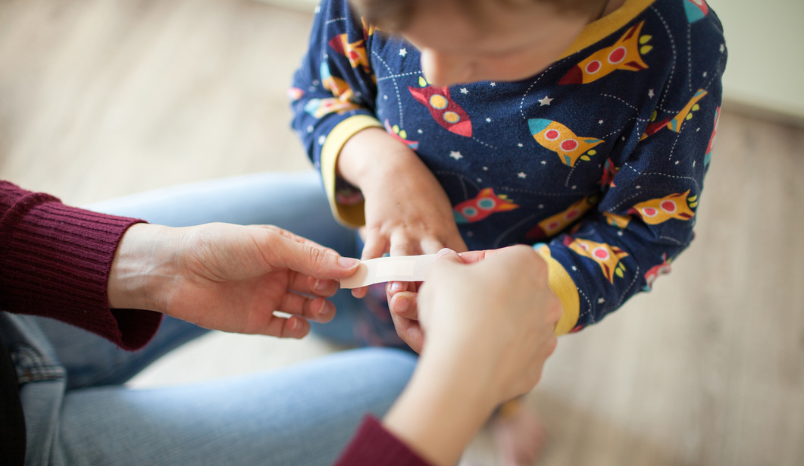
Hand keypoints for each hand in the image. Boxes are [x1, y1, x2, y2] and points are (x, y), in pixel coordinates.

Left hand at [108, 223, 359, 337]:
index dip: (343, 269)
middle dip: (331, 289)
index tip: (362, 278)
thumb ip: (311, 257)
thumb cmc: (221, 247)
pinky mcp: (256, 321)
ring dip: (320, 310)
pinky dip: (298, 329)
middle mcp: (280, 273)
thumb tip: (352, 267)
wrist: (176, 272)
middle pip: (320, 285)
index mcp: (285, 249)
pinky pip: (286, 328)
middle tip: (330, 291)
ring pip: (308, 308)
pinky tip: (297, 324)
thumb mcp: (270, 245)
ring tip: (318, 310)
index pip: (324, 260)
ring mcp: (269, 298)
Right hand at [337, 127, 466, 297]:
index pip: (459, 262)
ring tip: (396, 294)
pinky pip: (370, 253)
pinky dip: (365, 271)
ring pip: (402, 257)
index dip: (462, 282)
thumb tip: (465, 275)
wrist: (394, 168)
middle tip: (432, 305)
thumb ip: (452, 246)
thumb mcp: (445, 218)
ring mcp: (401, 232)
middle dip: (432, 283)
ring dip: (399, 275)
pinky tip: (358, 290)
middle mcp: (426, 235)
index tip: (463, 301)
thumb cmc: (424, 198)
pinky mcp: (378, 229)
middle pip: (432, 263)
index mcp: (446, 234)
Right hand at [381, 247, 561, 465]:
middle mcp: (547, 297)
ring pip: (516, 323)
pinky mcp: (537, 366)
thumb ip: (447, 262)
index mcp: (528, 264)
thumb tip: (448, 261)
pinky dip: (497, 352)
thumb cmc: (455, 311)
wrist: (464, 370)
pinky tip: (473, 354)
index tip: (452, 273)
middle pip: (512, 290)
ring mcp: (545, 334)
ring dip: (494, 323)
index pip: (498, 257)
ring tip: (463, 330)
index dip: (470, 264)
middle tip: (457, 302)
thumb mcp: (440, 272)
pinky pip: (514, 353)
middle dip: (486, 294)